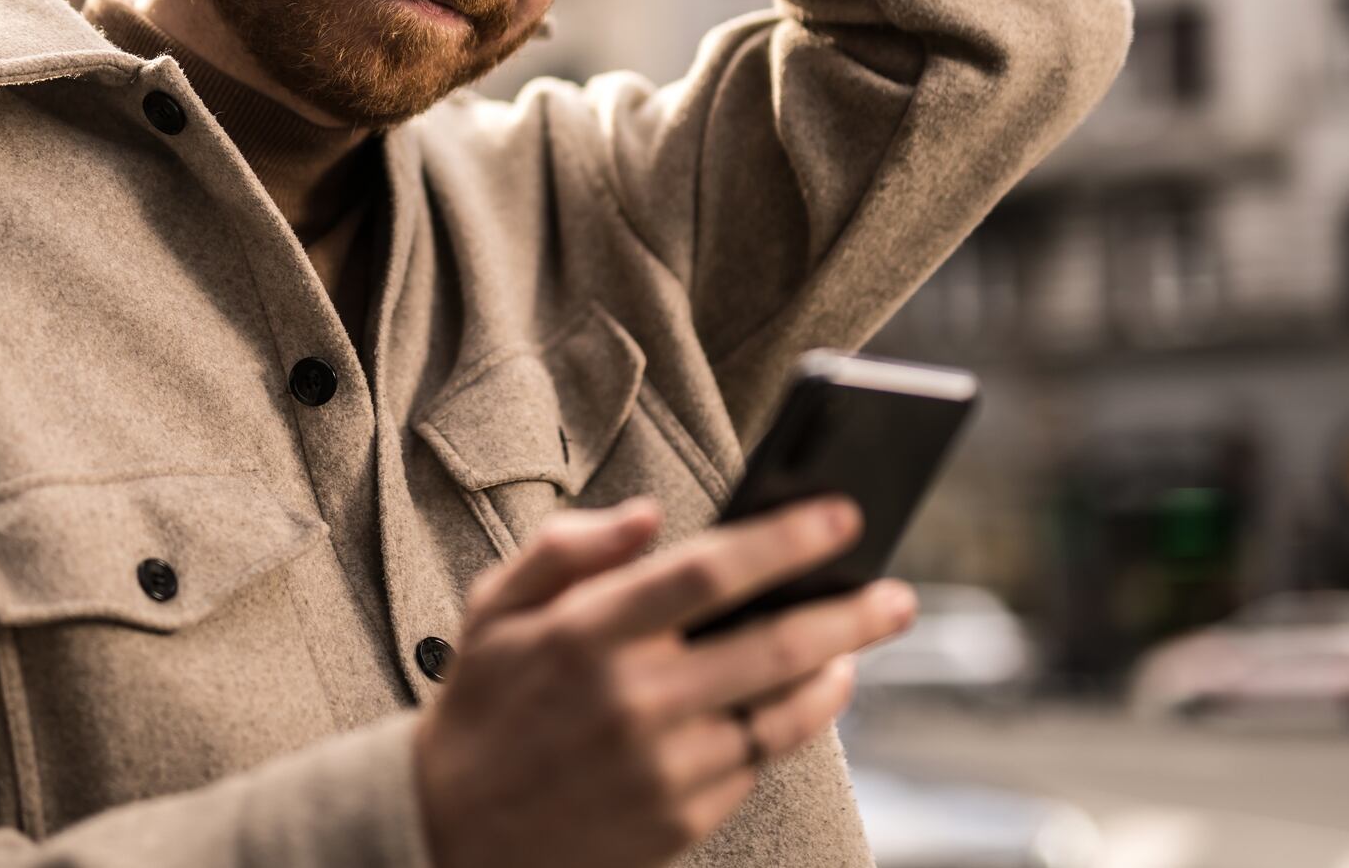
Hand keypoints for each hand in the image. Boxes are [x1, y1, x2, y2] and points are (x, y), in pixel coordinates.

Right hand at [412, 494, 914, 867]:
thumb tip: (649, 515)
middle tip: (896, 595)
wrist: (451, 833)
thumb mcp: (494, 607)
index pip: (709, 572)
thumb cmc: (484, 702)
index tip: (841, 515)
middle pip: (774, 646)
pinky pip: (756, 765)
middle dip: (850, 614)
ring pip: (783, 716)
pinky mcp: (678, 822)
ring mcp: (661, 768)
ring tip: (856, 647)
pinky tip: (800, 700)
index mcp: (587, 634)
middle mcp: (632, 701)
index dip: (785, 539)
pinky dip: (787, 727)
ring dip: (835, 676)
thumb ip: (568, 548)